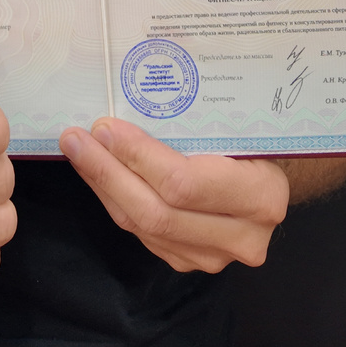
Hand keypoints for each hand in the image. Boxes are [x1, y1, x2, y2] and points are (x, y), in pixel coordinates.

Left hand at [59, 118, 287, 272]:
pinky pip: (142, 235)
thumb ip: (195, 118)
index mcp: (261, 195)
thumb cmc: (250, 140)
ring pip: (144, 227)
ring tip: (79, 151)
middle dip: (108, 173)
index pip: (184, 183)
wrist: (268, 179)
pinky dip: (116, 201)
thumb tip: (134, 84)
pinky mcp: (191, 261)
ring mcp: (216, 257)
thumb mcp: (237, 125)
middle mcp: (243, 236)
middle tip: (77, 139)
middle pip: (158, 213)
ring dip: (105, 187)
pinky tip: (100, 174)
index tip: (104, 127)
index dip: (137, 157)